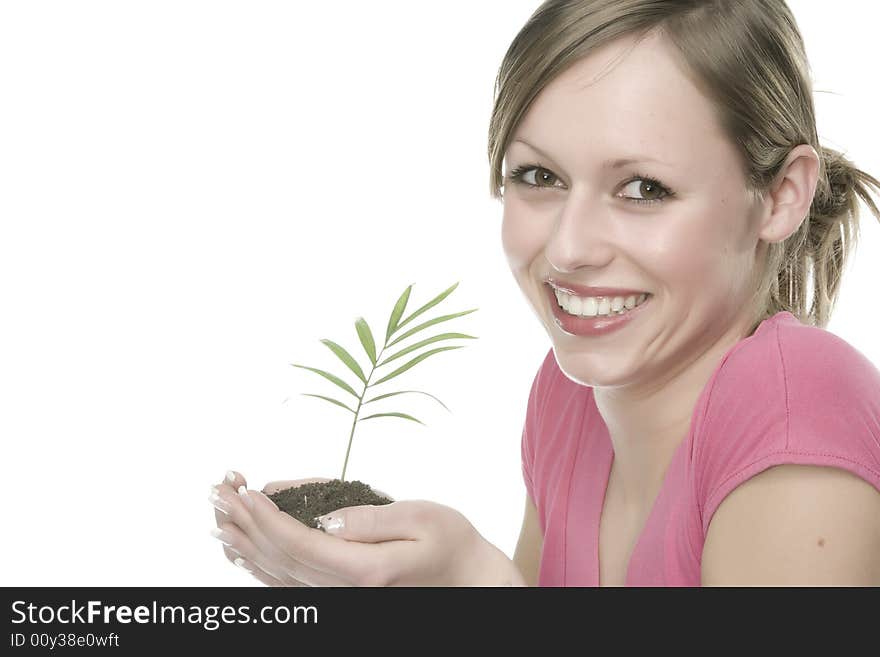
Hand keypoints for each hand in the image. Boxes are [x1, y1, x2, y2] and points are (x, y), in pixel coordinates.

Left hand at [209, 471, 523, 585]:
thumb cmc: (450, 543)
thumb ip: (371, 519)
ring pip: (276, 574)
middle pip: (279, 558)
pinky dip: (257, 564)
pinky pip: (287, 584)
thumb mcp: (422, 518)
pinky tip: (239, 548)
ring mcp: (339, 599)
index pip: (299, 543)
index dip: (266, 517)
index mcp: (365, 571)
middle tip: (215, 490)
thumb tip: (325, 517)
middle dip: (243, 522)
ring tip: (216, 514)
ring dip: (243, 542)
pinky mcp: (338, 595)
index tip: (243, 489)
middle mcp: (345, 592)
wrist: (467, 581)